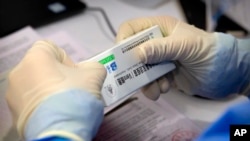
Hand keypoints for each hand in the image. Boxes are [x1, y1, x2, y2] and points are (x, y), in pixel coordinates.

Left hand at [5, 40, 105, 137]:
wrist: (63, 133)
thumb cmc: (76, 98)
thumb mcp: (94, 75)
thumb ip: (93, 66)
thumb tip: (89, 69)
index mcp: (36, 57)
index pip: (52, 48)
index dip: (67, 60)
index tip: (75, 74)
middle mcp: (19, 73)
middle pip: (43, 67)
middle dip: (59, 76)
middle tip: (72, 89)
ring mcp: (14, 94)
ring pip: (36, 85)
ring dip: (50, 90)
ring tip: (65, 104)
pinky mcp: (14, 113)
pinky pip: (31, 102)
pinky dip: (43, 105)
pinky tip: (56, 114)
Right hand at [116, 16, 245, 99]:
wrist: (222, 72)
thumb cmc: (205, 50)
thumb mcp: (184, 46)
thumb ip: (160, 49)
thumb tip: (136, 55)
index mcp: (159, 28)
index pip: (131, 29)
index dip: (123, 40)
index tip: (121, 56)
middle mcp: (155, 43)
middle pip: (132, 53)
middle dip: (133, 67)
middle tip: (134, 78)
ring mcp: (157, 60)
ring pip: (139, 70)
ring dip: (146, 81)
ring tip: (157, 88)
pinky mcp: (161, 74)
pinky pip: (149, 82)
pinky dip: (154, 87)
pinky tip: (165, 88)